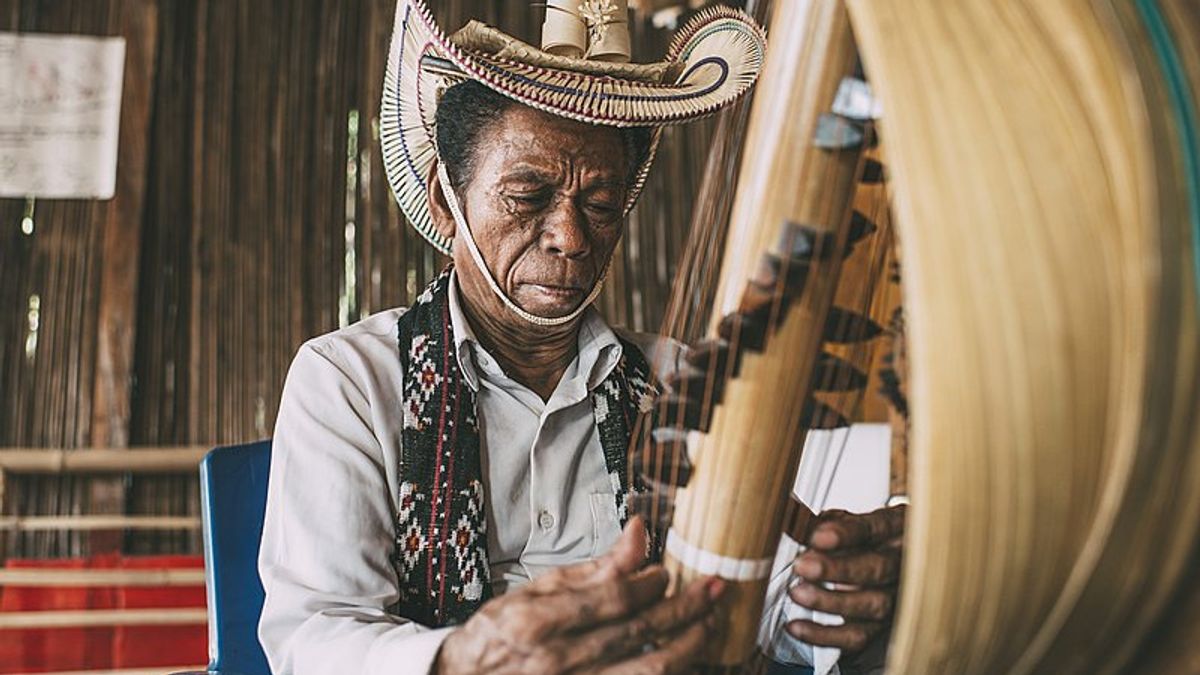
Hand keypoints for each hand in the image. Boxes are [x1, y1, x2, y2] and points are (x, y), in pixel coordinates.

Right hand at [434, 516, 725, 673]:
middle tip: (714, 590)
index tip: (666, 572)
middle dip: (687, 609)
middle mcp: (557, 660)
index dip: (651, 583)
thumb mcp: (532, 592)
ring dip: (688, 646)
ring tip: (709, 624)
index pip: (614, 597)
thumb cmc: (496, 637)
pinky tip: (684, 661)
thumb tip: (639, 532)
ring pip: (648, 671)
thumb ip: (591, 568)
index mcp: (538, 621)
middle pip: (640, 633)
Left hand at [787, 505, 905, 655]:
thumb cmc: (867, 536)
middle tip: (802, 566)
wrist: (895, 559)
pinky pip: (858, 636)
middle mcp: (901, 563)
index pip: (874, 528)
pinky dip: (825, 635)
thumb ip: (822, 521)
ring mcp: (895, 596)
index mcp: (894, 528)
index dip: (846, 533)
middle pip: (878, 569)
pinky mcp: (882, 626)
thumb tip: (793, 522)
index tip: (818, 536)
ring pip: (873, 605)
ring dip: (832, 602)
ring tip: (798, 593)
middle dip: (838, 569)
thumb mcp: (848, 519)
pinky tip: (798, 626)